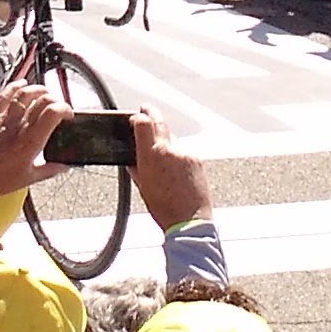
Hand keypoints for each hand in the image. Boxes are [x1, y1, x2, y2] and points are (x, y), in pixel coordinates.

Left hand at [0, 81, 68, 200]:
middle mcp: (18, 126)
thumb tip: (64, 165)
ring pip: (24, 93)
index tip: (68, 115)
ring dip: (38, 90)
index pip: (52, 113)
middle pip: (42, 99)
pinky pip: (4, 95)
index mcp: (30, 142)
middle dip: (55, 99)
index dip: (65, 109)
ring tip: (44, 94)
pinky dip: (15, 86)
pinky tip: (22, 84)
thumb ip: (50, 170)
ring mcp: (4, 119)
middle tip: (58, 108)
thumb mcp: (29, 178)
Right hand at [131, 110, 212, 232]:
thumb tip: (133, 159)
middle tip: (145, 110)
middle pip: (160, 123)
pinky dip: (177, 157)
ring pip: (173, 140)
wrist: (190, 220)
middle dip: (152, 115)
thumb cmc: (164, 209)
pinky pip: (183, 152)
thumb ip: (137, 168)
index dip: (138, 117)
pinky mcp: (197, 160)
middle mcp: (170, 150)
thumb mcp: (142, 187)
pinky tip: (175, 171)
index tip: (135, 116)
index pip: (143, 123)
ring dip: (165, 142)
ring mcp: (185, 154)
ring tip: (160, 155)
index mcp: (152, 156)